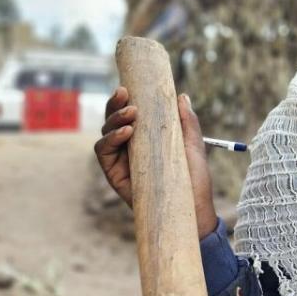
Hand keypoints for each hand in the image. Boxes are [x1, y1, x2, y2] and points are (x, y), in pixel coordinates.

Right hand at [93, 87, 219, 237]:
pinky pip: (103, 153)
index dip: (124, 100)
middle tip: (124, 94)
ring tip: (131, 115)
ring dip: (114, 120)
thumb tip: (181, 96)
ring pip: (105, 134)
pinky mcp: (114, 175)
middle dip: (114, 105)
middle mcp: (130, 148)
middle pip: (112, 121)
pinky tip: (126, 132)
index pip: (129, 115)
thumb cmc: (193, 179)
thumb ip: (187, 122)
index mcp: (146, 138)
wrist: (193, 209)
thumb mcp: (193, 145)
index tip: (128, 86)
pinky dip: (111, 139)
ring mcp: (121, 161)